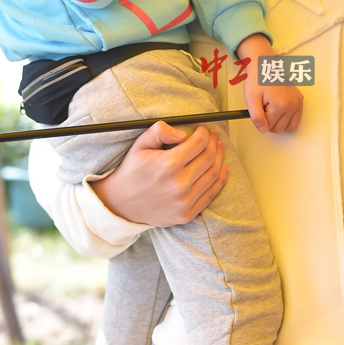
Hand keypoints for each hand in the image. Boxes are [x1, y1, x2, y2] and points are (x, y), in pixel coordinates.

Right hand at [93, 120, 227, 225]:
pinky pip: (211, 194)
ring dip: (219, 158)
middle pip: (209, 158)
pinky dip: (220, 179)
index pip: (198, 144)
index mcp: (167, 165)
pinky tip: (222, 168)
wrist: (121, 203)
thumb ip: (160, 131)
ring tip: (218, 148)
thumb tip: (184, 134)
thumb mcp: (140, 145)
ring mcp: (184, 202)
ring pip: (213, 175)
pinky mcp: (186, 214)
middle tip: (214, 136)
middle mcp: (178, 185)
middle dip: (214, 143)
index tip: (204, 130)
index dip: (205, 134)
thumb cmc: (132, 170)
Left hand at [237, 34, 303, 133]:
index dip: (260, 119)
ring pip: (288, 127)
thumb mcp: (251, 98)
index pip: (268, 126)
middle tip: (265, 107)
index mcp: (280, 104)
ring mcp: (298, 102)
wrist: (265, 65)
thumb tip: (263, 130)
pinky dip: (287, 120)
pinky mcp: (300, 100)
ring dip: (279, 122)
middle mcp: (292, 104)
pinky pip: (296, 120)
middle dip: (269, 122)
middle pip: (279, 129)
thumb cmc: (257, 80)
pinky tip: (280, 111)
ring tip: (272, 109)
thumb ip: (256, 117)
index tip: (259, 107)